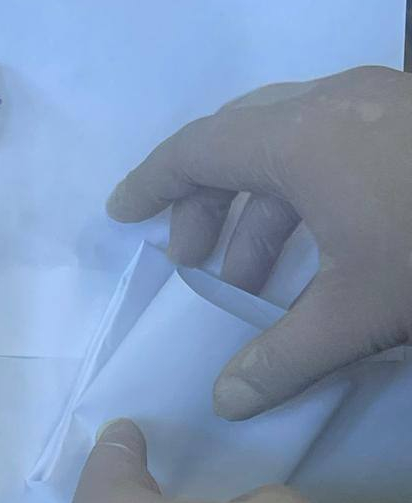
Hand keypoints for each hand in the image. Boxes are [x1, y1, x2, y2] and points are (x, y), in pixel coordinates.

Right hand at [107, 66, 411, 418]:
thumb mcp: (359, 312)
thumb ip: (284, 357)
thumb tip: (226, 400)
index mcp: (301, 137)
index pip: (197, 150)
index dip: (151, 185)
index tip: (121, 218)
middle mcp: (333, 102)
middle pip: (239, 139)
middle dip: (206, 202)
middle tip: (194, 263)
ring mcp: (381, 101)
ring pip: (291, 142)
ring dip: (261, 207)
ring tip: (252, 279)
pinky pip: (333, 142)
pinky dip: (306, 192)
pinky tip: (324, 249)